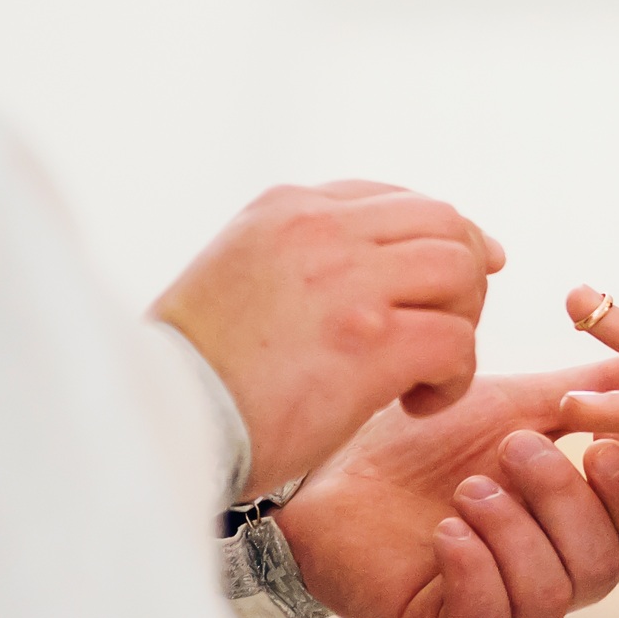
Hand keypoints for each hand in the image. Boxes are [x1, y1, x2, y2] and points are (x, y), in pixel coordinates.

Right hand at [152, 181, 504, 497]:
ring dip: (464, 323)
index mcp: (286, 208)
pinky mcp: (371, 344)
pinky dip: (456, 376)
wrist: (154, 419)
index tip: (453, 281)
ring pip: (462, 269)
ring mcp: (349, 282)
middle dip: (463, 277)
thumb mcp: (236, 277)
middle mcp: (321, 230)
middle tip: (443, 333)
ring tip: (430, 371)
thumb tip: (377, 270)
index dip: (438, 239)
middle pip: (444, 221)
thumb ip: (299, 260)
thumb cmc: (193, 370)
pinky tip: (419, 405)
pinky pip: (457, 341)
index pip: (393, 198)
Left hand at [273, 360, 618, 617]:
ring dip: (514, 529)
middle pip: (605, 567)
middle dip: (564, 499)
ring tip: (468, 488)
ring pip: (552, 593)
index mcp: (579, 534)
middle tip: (512, 448)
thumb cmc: (426, 439)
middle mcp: (553, 579)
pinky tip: (446, 529)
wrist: (331, 468)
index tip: (600, 444)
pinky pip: (490, 615)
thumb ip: (591, 392)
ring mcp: (501, 608)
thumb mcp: (517, 404)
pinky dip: (475, 564)